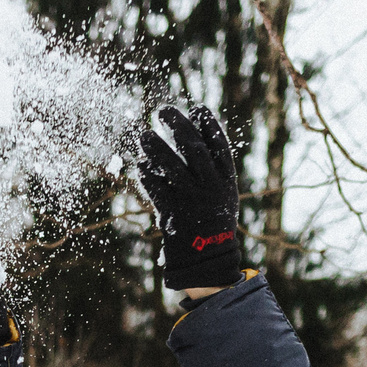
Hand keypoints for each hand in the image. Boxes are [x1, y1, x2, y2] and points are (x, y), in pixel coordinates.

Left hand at [134, 104, 242, 289]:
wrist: (208, 260)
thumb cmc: (212, 221)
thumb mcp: (222, 195)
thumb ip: (211, 170)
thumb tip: (194, 136)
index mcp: (226, 181)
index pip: (219, 145)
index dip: (208, 124)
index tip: (196, 107)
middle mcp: (210, 188)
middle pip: (193, 149)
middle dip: (178, 126)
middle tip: (163, 111)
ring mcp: (192, 201)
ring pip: (172, 167)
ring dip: (156, 148)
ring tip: (144, 135)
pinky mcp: (174, 214)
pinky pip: (158, 189)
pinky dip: (148, 176)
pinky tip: (141, 166)